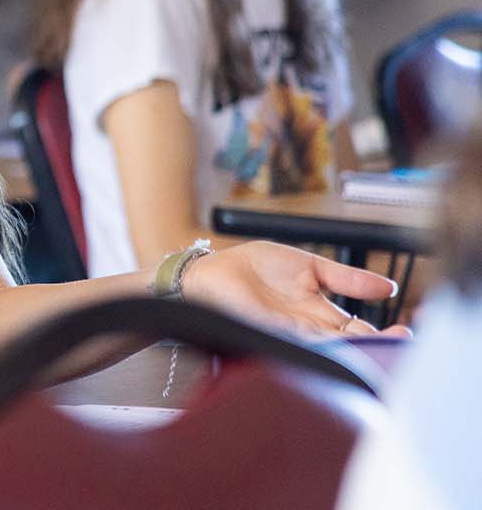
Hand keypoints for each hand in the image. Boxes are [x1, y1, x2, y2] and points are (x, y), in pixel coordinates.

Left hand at [181, 241, 410, 337]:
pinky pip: (299, 345)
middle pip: (349, 345)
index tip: (406, 331)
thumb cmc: (253, 268)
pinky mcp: (268, 335)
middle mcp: (308, 330)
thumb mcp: (309, 267)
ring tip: (377, 346)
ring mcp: (289, 335)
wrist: (212, 270)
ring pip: (329, 349)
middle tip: (400, 343)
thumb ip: (346, 277)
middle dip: (375, 346)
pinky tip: (338, 345)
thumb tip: (388, 287)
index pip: (360, 330)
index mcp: (320, 314)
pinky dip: (319, 347)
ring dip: (353, 349)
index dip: (383, 334)